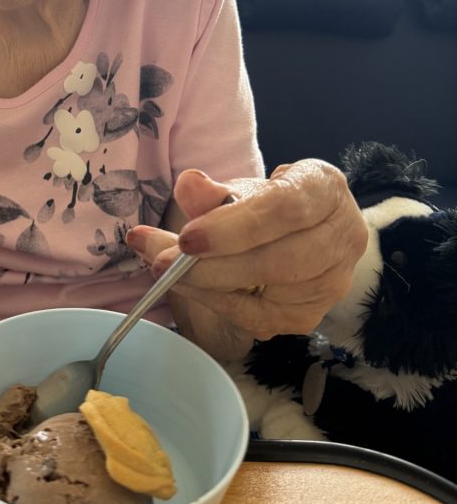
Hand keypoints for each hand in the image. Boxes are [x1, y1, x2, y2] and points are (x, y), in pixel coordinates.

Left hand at [126, 160, 366, 343]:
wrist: (299, 230)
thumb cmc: (268, 203)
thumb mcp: (243, 187)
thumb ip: (214, 192)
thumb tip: (188, 184)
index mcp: (326, 190)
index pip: (284, 209)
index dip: (234, 226)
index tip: (187, 236)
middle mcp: (342, 238)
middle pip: (278, 261)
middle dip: (213, 265)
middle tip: (161, 262)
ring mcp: (331, 282)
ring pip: (268, 294)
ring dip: (208, 286)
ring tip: (166, 272)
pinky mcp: (309, 315)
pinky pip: (258, 318)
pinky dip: (217, 303)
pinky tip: (189, 287)